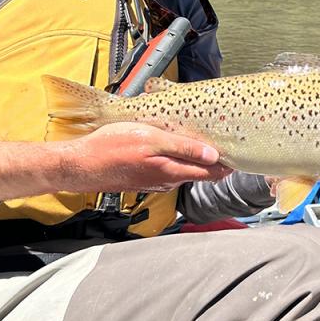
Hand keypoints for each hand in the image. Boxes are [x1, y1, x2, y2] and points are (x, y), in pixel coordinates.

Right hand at [51, 122, 230, 192]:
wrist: (81, 165)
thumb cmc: (112, 149)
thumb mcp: (151, 140)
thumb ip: (183, 147)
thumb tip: (213, 155)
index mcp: (172, 171)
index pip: (211, 172)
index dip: (227, 164)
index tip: (239, 154)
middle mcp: (167, 180)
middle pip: (199, 172)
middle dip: (214, 161)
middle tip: (226, 145)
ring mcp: (154, 181)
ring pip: (183, 170)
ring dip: (194, 159)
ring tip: (202, 143)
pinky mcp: (143, 178)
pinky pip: (167, 169)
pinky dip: (175, 160)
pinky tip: (172, 148)